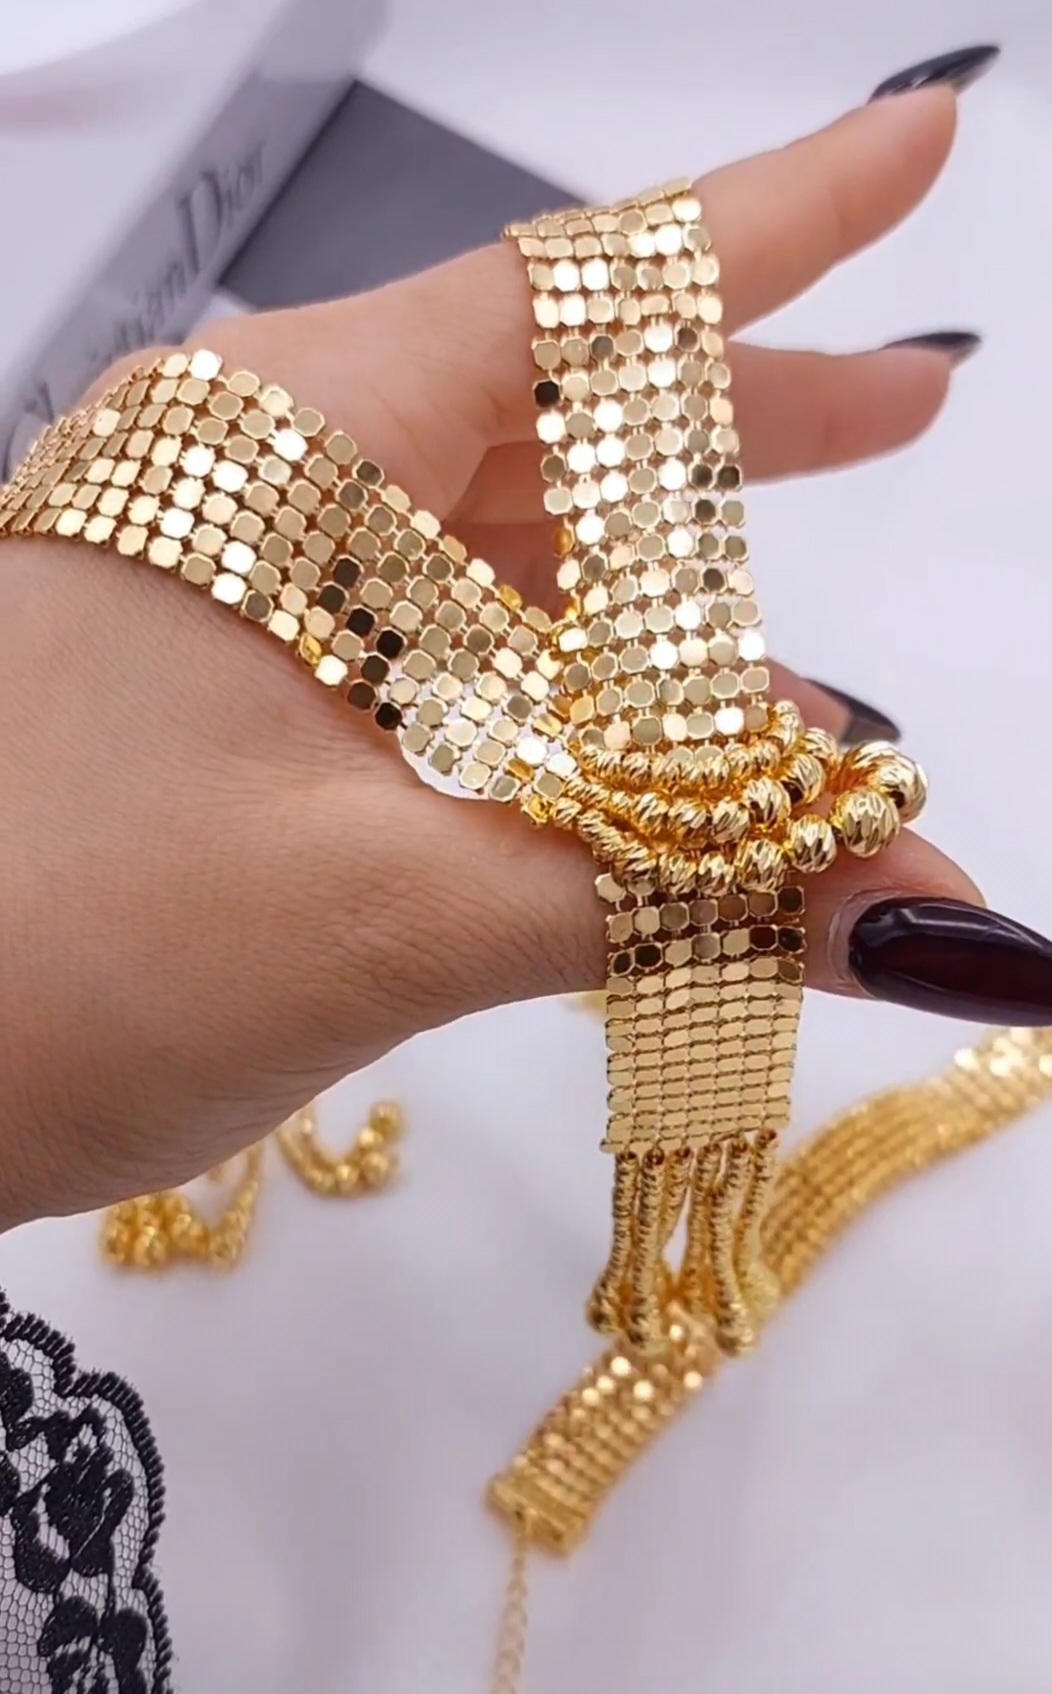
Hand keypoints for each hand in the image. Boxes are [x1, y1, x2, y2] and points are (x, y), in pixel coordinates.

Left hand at [0, 89, 981, 1227]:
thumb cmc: (58, 961)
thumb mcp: (404, 910)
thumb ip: (678, 886)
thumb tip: (923, 904)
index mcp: (290, 444)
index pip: (585, 294)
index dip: (780, 220)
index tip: (920, 142)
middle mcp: (259, 473)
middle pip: (556, 412)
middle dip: (745, 423)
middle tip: (903, 405)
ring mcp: (232, 573)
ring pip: (499, 547)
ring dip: (657, 620)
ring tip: (804, 708)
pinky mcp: (224, 675)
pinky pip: (436, 645)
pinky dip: (559, 703)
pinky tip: (641, 769)